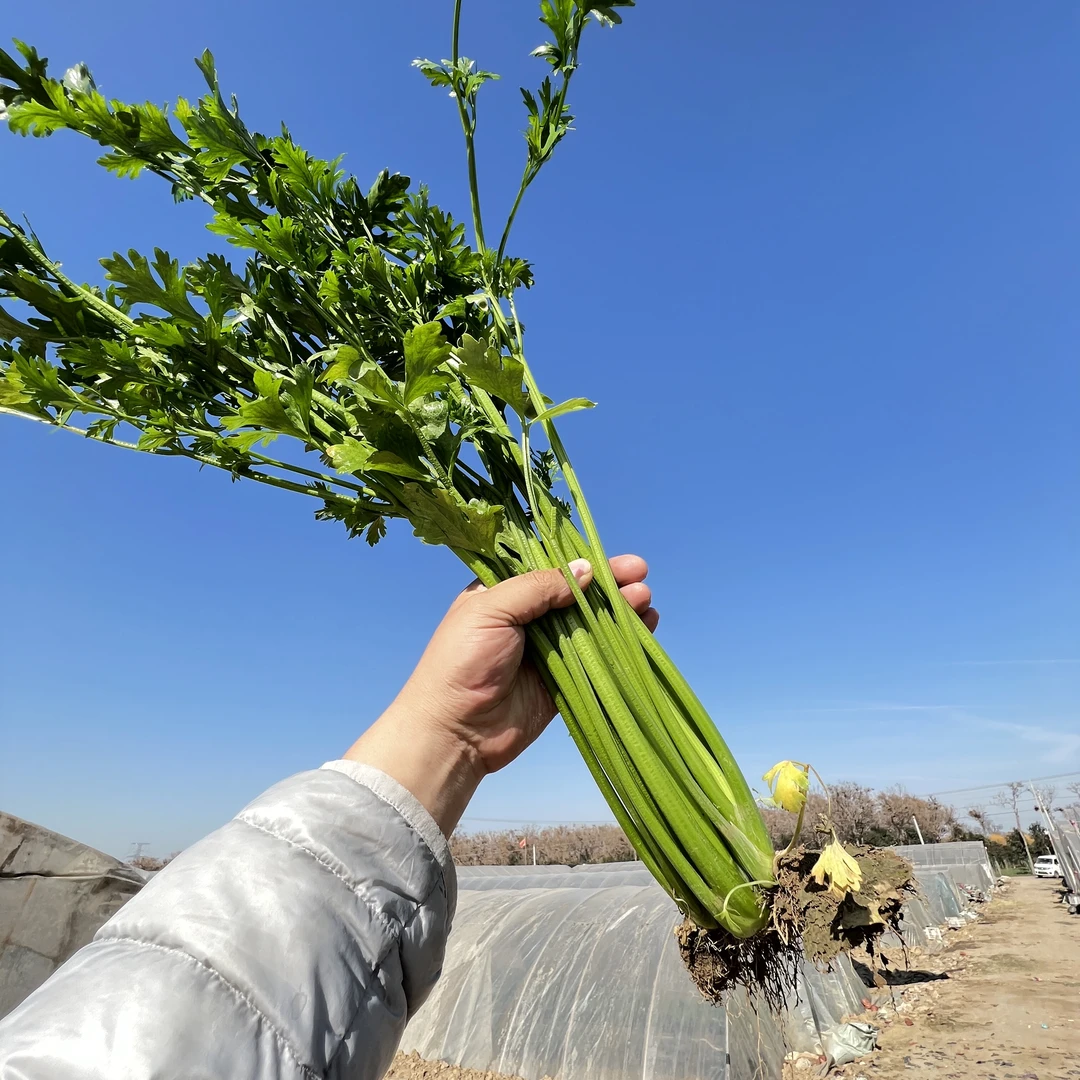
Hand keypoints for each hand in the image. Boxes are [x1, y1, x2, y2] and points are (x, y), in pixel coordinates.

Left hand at [343, 555, 656, 835]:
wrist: (453, 731)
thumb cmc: (461, 661)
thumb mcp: (493, 609)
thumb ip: (539, 587)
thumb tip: (586, 569)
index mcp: (504, 593)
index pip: (551, 568)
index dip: (585, 561)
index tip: (619, 560)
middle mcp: (527, 619)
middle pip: (577, 595)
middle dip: (610, 586)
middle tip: (641, 578)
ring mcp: (546, 651)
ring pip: (591, 626)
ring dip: (620, 613)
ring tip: (646, 603)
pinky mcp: (561, 682)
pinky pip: (596, 660)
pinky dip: (620, 647)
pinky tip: (644, 633)